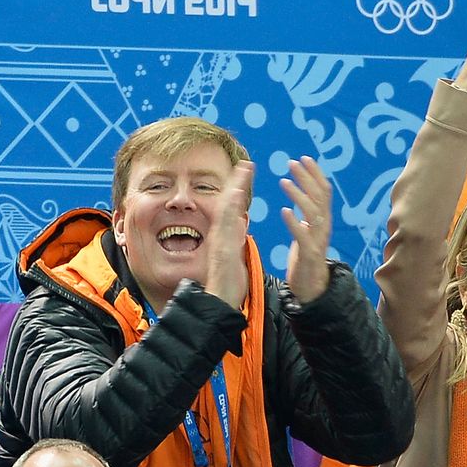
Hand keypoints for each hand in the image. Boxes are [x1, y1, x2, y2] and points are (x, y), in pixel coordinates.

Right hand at [203, 161, 252, 308]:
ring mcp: (220, 242)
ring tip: (243, 171)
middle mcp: (220, 235)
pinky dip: (230, 209)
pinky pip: (225, 226)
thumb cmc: (228, 283)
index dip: (237, 189)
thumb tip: (240, 220)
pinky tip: (237, 195)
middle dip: (236, 182)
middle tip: (246, 163)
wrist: (220, 302)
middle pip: (226, 203)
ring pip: (225, 210)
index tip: (246, 172)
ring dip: (234, 189)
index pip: (231, 208)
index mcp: (224, 236)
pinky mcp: (222, 250)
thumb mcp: (234, 254)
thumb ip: (235, 237)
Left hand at [280, 156, 331, 304]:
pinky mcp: (310, 255)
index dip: (315, 174)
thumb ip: (306, 216)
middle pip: (321, 197)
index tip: (304, 157)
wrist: (312, 289)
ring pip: (314, 213)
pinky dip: (294, 222)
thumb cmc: (306, 260)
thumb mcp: (307, 233)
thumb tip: (302, 196)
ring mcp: (318, 241)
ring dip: (299, 195)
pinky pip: (303, 236)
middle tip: (292, 162)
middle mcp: (324, 228)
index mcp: (322, 221)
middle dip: (308, 178)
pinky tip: (284, 211)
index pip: (323, 192)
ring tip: (284, 182)